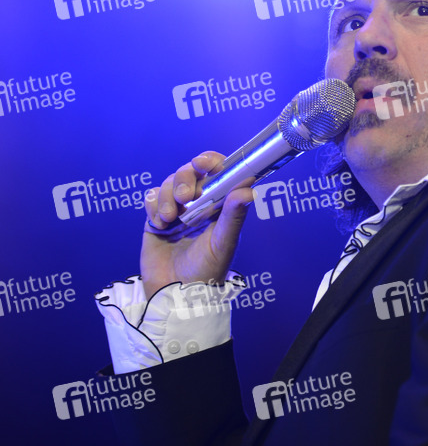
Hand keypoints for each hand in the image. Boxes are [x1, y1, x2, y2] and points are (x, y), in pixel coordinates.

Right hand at [140, 152, 254, 299]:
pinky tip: (160, 224)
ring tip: (170, 219)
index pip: (217, 172)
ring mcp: (177, 210)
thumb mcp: (223, 243)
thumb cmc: (208, 271)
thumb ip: (233, 216)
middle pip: (189, 172)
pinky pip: (152, 198)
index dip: (211, 161)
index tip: (204, 162)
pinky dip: (153, 205)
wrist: (177, 294)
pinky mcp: (156, 220)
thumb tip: (249, 189)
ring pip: (169, 183)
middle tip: (184, 197)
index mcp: (220, 204)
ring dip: (167, 195)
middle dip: (184, 178)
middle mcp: (199, 203)